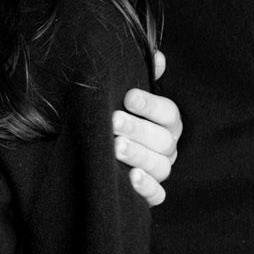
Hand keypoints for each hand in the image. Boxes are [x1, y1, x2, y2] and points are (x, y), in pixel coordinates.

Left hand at [114, 51, 180, 208]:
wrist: (85, 148)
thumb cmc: (108, 116)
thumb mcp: (117, 95)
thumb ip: (137, 76)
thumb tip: (158, 58)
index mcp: (165, 123)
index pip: (168, 113)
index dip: (150, 105)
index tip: (127, 96)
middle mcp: (166, 147)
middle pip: (163, 140)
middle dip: (138, 129)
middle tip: (114, 121)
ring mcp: (158, 171)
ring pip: (160, 166)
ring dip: (139, 155)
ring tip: (116, 147)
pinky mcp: (148, 193)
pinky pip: (157, 195)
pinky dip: (147, 188)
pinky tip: (132, 177)